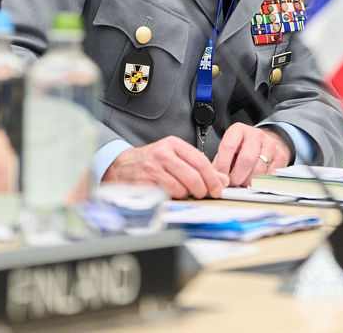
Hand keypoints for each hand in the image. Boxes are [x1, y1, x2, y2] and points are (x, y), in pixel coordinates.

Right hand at [105, 137, 227, 198]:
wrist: (120, 167)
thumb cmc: (150, 163)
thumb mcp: (174, 157)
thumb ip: (198, 166)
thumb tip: (222, 179)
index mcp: (173, 144)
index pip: (200, 161)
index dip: (212, 177)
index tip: (217, 188)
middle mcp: (163, 153)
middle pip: (193, 175)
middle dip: (203, 190)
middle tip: (205, 195)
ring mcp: (153, 168)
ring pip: (182, 187)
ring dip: (187, 195)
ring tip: (185, 194)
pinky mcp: (146, 182)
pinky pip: (168, 194)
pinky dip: (174, 198)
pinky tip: (172, 196)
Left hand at [212, 124, 290, 186]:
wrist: (263, 144)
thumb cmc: (241, 148)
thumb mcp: (228, 150)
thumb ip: (220, 162)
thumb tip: (216, 178)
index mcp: (239, 130)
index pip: (229, 146)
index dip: (223, 165)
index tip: (221, 176)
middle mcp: (255, 135)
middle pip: (246, 159)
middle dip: (237, 176)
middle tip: (233, 182)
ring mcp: (270, 144)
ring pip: (259, 169)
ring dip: (249, 181)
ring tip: (243, 181)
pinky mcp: (280, 156)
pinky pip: (270, 175)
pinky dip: (261, 182)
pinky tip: (255, 179)